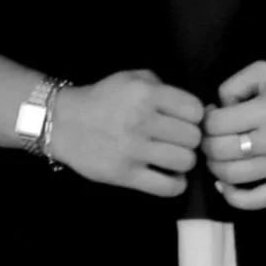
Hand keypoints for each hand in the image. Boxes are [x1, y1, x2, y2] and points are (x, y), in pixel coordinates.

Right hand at [51, 69, 204, 196]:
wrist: (64, 122)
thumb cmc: (104, 98)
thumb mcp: (132, 78)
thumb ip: (165, 87)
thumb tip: (201, 110)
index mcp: (147, 94)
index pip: (195, 110)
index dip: (195, 116)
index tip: (185, 120)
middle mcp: (142, 120)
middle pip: (193, 137)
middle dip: (190, 139)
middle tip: (178, 140)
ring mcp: (134, 150)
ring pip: (185, 161)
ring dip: (183, 161)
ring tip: (174, 157)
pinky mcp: (125, 175)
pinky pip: (168, 187)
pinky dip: (176, 184)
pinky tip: (170, 176)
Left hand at [201, 60, 265, 209]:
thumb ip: (234, 85)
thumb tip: (215, 111)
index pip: (216, 123)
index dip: (206, 121)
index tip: (213, 119)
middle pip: (219, 150)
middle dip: (207, 144)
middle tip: (212, 139)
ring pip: (231, 175)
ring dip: (214, 167)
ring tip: (219, 157)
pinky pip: (254, 201)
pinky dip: (232, 197)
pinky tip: (225, 185)